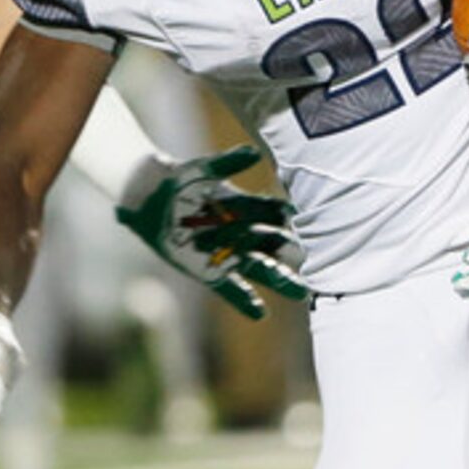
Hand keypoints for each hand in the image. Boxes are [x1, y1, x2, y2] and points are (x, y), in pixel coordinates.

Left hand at [117, 146, 308, 318]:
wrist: (151, 199)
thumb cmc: (179, 181)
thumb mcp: (203, 171)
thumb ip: (227, 164)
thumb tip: (253, 154)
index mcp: (245, 209)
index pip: (275, 215)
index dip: (291, 220)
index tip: (312, 225)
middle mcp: (242, 234)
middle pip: (274, 245)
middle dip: (294, 254)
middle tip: (318, 262)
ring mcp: (228, 254)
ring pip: (260, 268)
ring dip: (280, 280)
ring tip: (301, 293)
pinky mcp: (210, 272)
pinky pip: (231, 289)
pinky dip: (244, 300)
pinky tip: (259, 313)